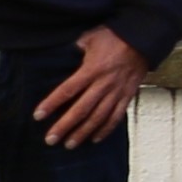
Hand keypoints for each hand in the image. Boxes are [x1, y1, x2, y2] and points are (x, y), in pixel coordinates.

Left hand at [32, 26, 145, 147]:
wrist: (144, 40)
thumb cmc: (115, 36)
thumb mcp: (91, 37)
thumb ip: (75, 49)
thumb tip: (62, 55)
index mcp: (92, 69)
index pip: (67, 90)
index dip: (51, 104)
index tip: (38, 115)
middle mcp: (104, 84)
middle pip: (81, 109)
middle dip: (64, 126)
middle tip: (51, 139)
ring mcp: (117, 92)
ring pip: (98, 117)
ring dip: (83, 132)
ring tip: (70, 144)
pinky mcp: (127, 96)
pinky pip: (116, 116)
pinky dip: (106, 129)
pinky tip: (95, 139)